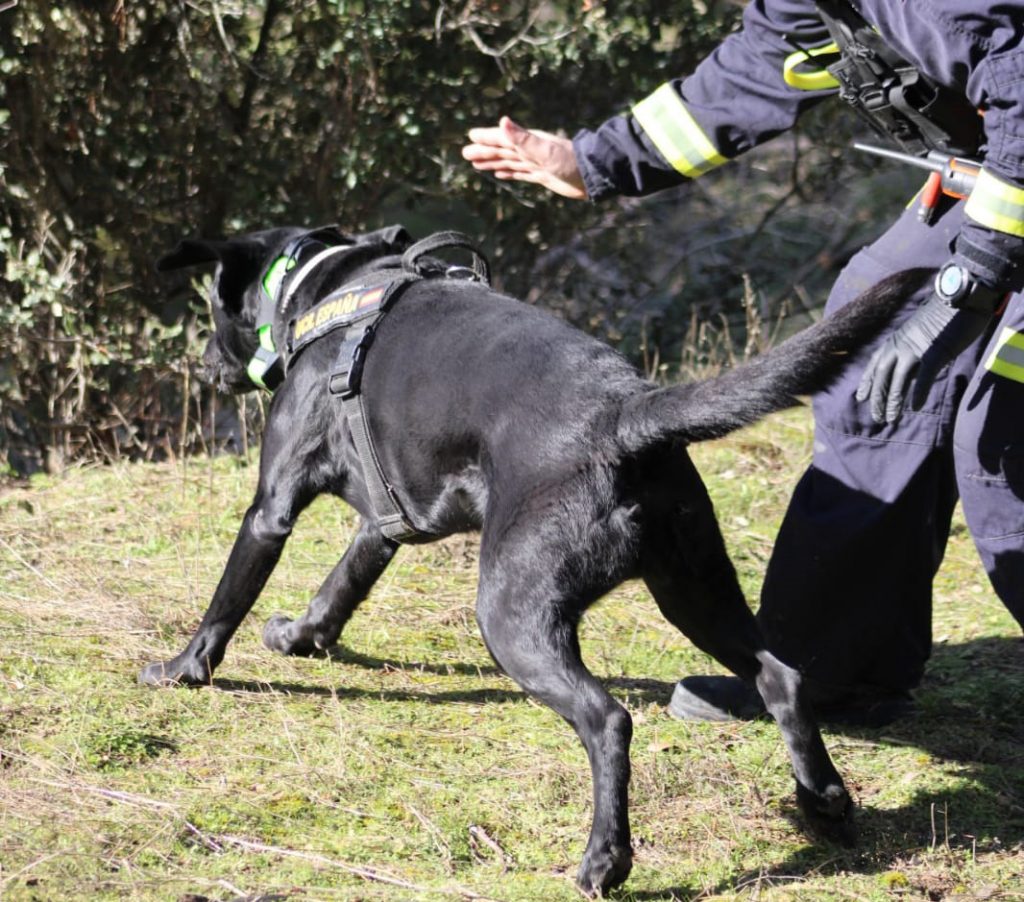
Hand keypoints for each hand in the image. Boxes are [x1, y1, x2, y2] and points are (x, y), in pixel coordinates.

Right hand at [462, 116, 586, 199]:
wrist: (591, 176)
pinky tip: (502, 174)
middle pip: (502, 151)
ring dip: (493, 162)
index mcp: (528, 143)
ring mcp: (536, 163)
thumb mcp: (544, 150)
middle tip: (465, 153)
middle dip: (484, 151)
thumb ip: (522, 138)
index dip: (486, 138)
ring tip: (477, 164)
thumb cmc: (569, 161)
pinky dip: (509, 173)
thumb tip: (503, 121)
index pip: (502, 139)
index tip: (470, 136)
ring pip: (509, 161)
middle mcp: (530, 151)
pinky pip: (520, 173)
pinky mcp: (542, 175)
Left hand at [855, 294, 989, 423]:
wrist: (962, 296)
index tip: (860, 398)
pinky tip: (914, 407)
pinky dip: (917, 393)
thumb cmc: (945, 315)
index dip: (866, 382)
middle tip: (877, 417)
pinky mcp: (934, 352)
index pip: (874, 364)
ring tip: (890, 418)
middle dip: (877, 398)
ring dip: (892, 401)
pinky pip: (923, 378)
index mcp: (895, 339)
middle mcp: (899, 345)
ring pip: (897, 380)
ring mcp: (915, 349)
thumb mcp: (919, 332)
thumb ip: (911, 350)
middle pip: (881, 376)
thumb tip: (910, 372)